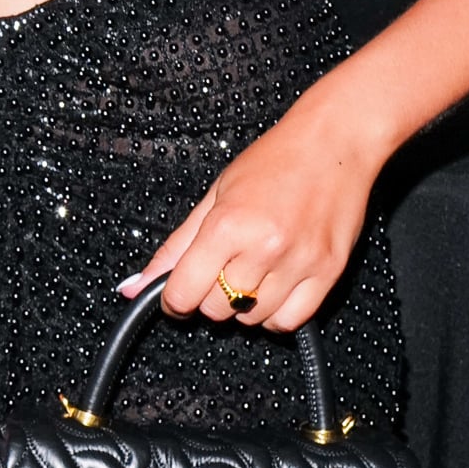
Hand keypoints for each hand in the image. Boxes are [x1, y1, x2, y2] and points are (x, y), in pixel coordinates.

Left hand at [126, 92, 385, 332]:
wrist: (333, 146)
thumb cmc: (272, 163)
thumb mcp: (213, 197)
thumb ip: (176, 246)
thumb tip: (135, 286)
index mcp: (227, 225)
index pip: (184, 291)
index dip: (173, 301)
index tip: (175, 297)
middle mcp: (264, 248)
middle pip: (216, 309)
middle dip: (208, 297)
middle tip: (218, 272)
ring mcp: (299, 263)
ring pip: (251, 319)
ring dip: (242, 305)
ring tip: (249, 272)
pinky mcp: (329, 273)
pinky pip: (290, 321)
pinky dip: (275, 315)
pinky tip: (273, 289)